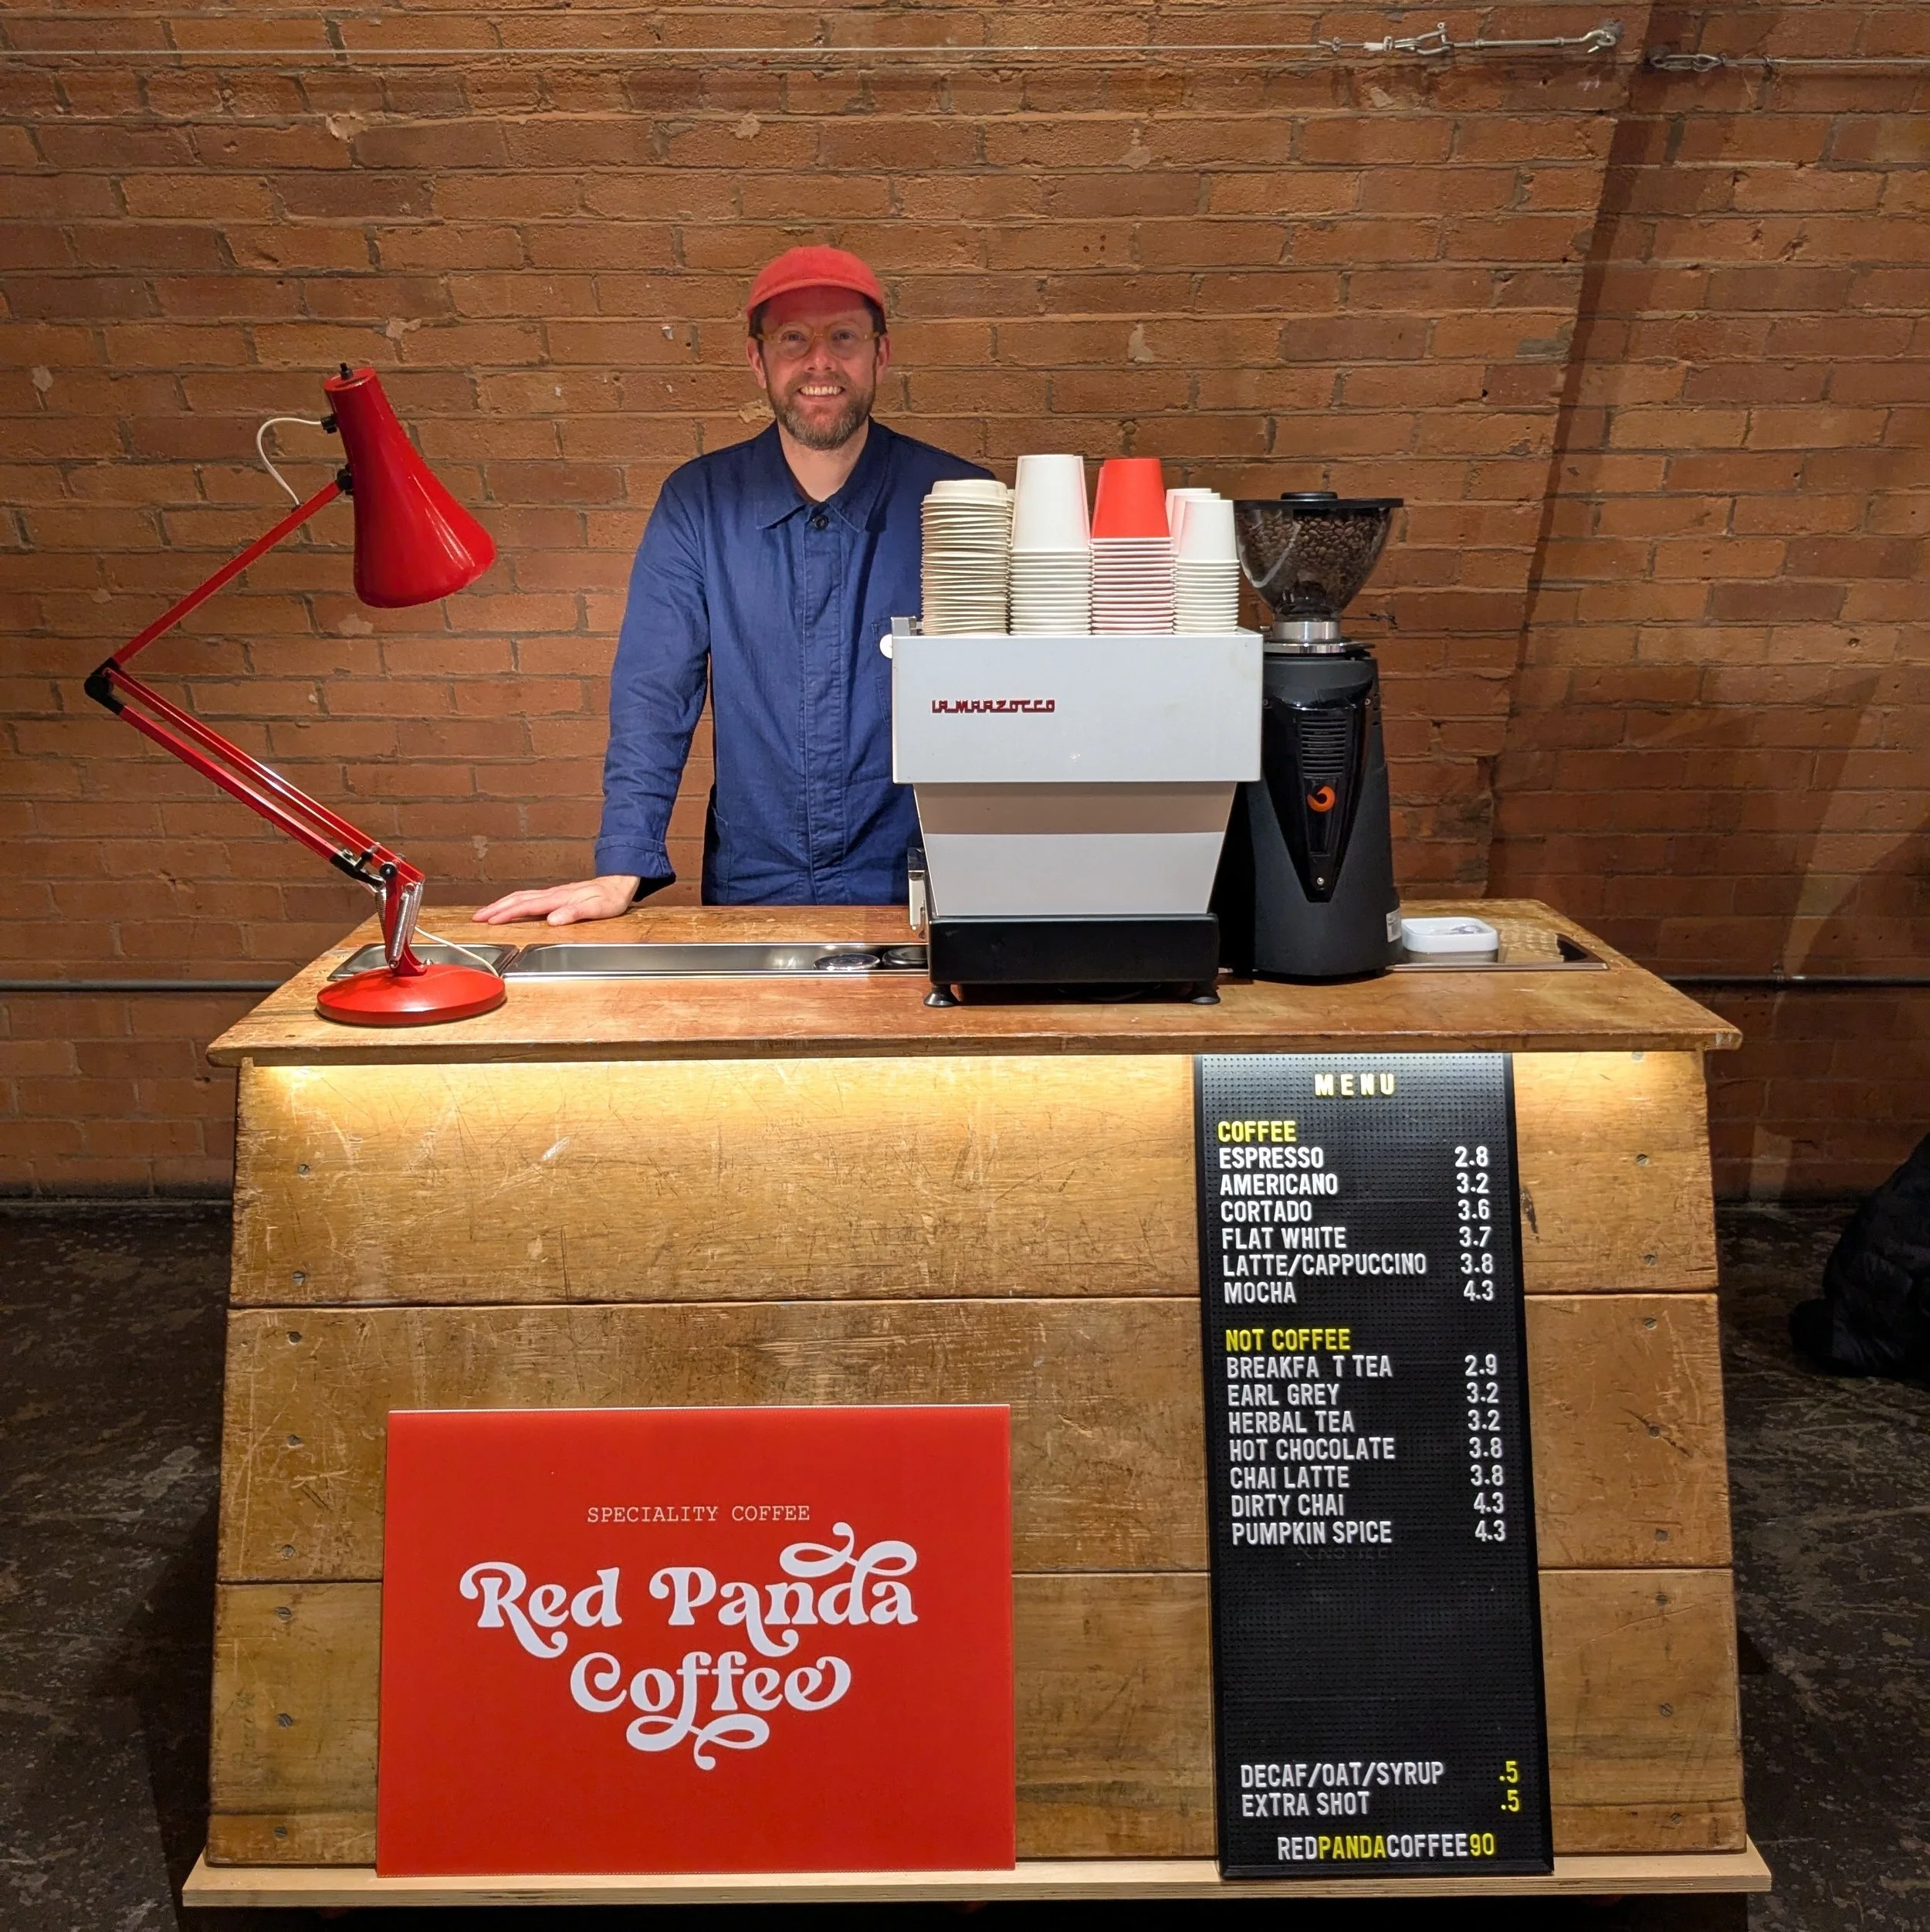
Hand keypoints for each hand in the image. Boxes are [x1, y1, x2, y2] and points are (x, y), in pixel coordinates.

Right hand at [472, 875, 642, 925]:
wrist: (620, 882)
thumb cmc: (610, 898)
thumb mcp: (598, 908)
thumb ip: (575, 912)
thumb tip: (553, 920)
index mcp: (559, 898)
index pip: (527, 906)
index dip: (507, 913)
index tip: (490, 920)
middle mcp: (553, 894)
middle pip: (519, 899)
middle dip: (496, 908)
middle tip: (477, 917)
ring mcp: (553, 893)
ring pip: (522, 896)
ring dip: (502, 904)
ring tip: (486, 913)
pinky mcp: (556, 894)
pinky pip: (529, 897)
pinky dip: (514, 901)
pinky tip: (509, 906)